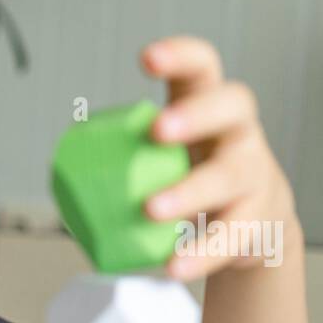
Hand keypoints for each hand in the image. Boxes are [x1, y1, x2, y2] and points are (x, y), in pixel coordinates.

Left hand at [140, 36, 302, 280]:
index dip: (179, 56)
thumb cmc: (195, 179)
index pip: (201, 68)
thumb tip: (63, 183)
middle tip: (158, 131)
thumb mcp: (166, 158)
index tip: (147, 58)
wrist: (254, 223)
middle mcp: (238, 132)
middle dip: (196, 114)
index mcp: (209, 107)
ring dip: (188, 191)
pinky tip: (174, 265)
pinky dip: (201, 252)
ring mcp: (253, 173)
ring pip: (229, 175)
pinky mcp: (258, 219)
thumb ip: (128, 159)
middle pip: (232, 106)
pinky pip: (232, 236)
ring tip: (152, 209)